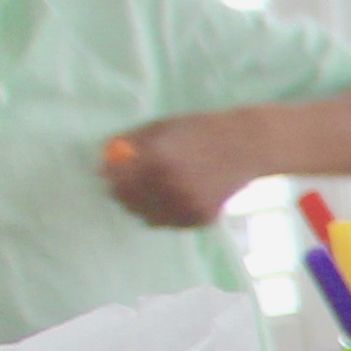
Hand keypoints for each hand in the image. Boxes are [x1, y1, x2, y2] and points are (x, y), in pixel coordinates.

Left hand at [98, 114, 255, 229]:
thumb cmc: (200, 130)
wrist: (247, 145)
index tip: (109, 171)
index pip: (115, 179)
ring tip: (158, 187)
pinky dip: (166, 213)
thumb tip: (103, 161)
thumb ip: (131, 144)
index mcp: (158, 160)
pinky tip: (179, 195)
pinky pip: (168, 222)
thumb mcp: (162, 128)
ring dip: (144, 205)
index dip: (109, 175)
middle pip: (127, 201)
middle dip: (123, 192)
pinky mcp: (200, 218)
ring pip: (146, 217)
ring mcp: (187, 206)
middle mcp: (171, 186)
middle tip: (131, 182)